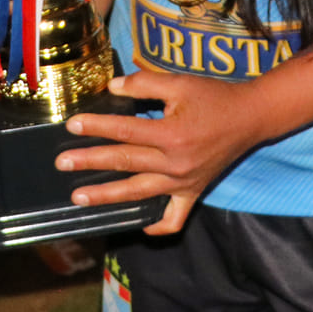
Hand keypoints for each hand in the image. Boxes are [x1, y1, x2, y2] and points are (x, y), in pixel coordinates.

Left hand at [58, 71, 266, 234]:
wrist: (250, 117)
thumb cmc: (214, 97)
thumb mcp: (180, 84)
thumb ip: (144, 84)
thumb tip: (111, 87)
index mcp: (171, 134)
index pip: (125, 131)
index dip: (96, 127)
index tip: (72, 126)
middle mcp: (175, 163)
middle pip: (125, 163)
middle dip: (90, 163)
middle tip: (62, 163)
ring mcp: (184, 183)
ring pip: (139, 193)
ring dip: (107, 196)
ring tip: (79, 198)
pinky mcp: (194, 193)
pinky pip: (174, 218)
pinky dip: (157, 227)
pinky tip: (138, 226)